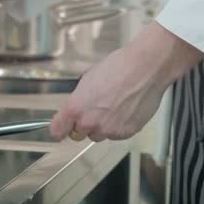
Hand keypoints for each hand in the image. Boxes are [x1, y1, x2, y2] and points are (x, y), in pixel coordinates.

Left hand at [49, 22, 203, 141]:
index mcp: (75, 108)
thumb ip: (77, 102)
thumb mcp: (88, 80)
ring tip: (115, 106)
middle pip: (79, 134)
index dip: (59, 129)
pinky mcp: (126, 133)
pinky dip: (119, 126)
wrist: (146, 68)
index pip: (57, 131)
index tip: (61, 128)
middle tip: (96, 108)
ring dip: (102, 126)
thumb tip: (75, 112)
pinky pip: (116, 135)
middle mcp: (89, 123)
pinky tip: (126, 109)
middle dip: (84, 124)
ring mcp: (108, 130)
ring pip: (99, 135)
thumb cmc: (117, 68)